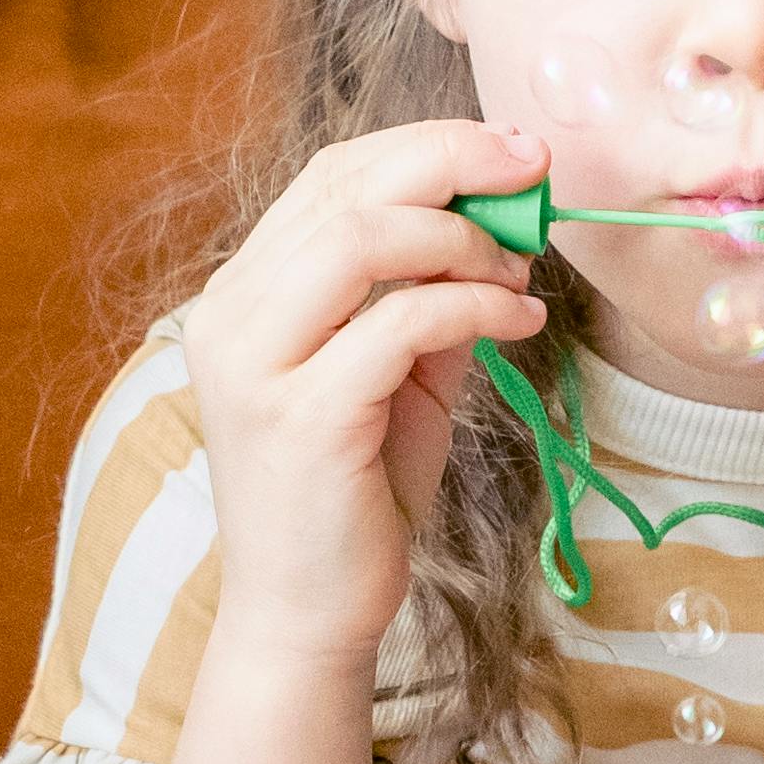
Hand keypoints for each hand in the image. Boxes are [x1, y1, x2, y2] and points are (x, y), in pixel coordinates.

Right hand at [177, 121, 556, 686]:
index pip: (328, 179)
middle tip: (532, 169)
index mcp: (241, 296)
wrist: (306, 615)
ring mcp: (257, 366)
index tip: (508, 150)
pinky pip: (403, 321)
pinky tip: (520, 321)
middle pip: (344, 190)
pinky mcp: (304, 416)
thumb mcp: (399, 377)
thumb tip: (502, 224)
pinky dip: (478, 305)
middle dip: (452, 162)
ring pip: (364, 240)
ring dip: (464, 238)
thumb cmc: (355, 495)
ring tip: (520, 272)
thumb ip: (430, 298)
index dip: (424, 148)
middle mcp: (231, 317)